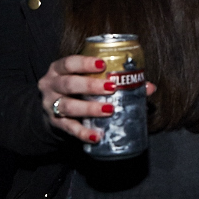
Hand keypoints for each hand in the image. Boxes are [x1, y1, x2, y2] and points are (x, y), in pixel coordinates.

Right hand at [37, 55, 157, 143]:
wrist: (53, 107)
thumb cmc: (77, 88)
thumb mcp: (87, 78)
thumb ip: (115, 79)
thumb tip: (149, 87)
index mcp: (59, 69)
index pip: (69, 62)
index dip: (85, 63)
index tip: (103, 64)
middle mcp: (51, 85)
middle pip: (68, 84)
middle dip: (90, 86)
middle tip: (111, 88)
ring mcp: (50, 105)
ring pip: (67, 106)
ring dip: (89, 108)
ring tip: (109, 110)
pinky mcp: (55, 123)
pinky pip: (69, 129)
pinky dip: (83, 132)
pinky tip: (97, 135)